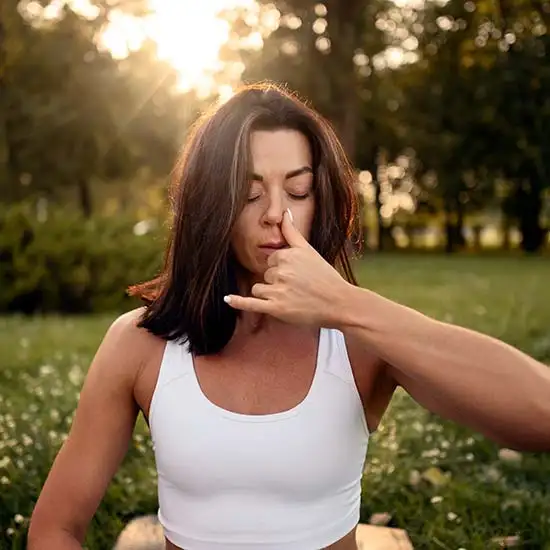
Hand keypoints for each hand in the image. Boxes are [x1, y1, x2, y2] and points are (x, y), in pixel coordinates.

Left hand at [224, 209, 352, 326]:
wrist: (339, 303)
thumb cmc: (325, 277)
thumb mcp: (309, 250)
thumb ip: (292, 232)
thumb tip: (284, 212)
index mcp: (287, 256)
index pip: (272, 260)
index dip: (283, 269)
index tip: (298, 275)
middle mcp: (281, 271)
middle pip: (265, 275)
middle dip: (277, 282)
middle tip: (299, 289)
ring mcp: (278, 291)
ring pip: (259, 289)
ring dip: (270, 295)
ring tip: (292, 299)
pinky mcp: (276, 308)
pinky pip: (251, 303)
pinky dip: (238, 302)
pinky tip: (227, 299)